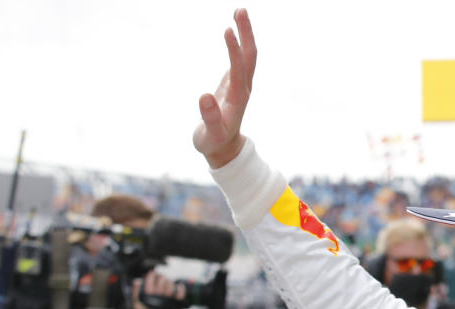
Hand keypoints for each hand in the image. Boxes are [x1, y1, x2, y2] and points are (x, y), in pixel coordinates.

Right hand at [133, 271, 181, 308]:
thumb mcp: (137, 305)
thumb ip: (135, 293)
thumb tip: (137, 281)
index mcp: (149, 296)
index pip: (151, 280)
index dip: (152, 275)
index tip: (152, 274)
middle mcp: (159, 297)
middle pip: (162, 281)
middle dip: (161, 278)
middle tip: (160, 278)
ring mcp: (169, 300)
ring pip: (171, 285)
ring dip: (169, 282)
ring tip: (167, 283)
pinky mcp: (176, 304)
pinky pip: (181, 294)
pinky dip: (181, 288)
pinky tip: (179, 285)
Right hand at [193, 8, 256, 168]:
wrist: (223, 149)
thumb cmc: (214, 142)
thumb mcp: (209, 135)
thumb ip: (208, 118)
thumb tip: (205, 96)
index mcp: (238, 98)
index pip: (239, 69)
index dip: (234, 51)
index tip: (228, 31)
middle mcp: (243, 88)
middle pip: (249, 57)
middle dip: (246, 33)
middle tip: (240, 10)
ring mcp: (240, 84)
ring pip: (247, 56)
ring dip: (245, 34)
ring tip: (238, 12)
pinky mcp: (235, 83)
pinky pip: (240, 59)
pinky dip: (239, 43)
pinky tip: (234, 31)